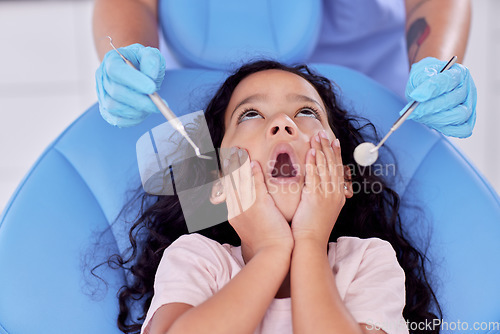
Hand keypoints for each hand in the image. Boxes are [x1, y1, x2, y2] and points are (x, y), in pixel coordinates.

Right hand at [95, 43, 165, 126]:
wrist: (138, 73)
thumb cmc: (144, 63)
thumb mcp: (151, 55)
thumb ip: (152, 60)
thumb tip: (151, 75)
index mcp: (111, 60)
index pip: (116, 70)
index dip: (134, 81)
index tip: (152, 88)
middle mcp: (102, 77)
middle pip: (115, 91)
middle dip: (139, 100)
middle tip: (158, 103)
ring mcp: (102, 94)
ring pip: (114, 107)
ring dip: (136, 110)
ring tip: (151, 106)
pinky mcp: (106, 110)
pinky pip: (117, 120)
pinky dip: (133, 119)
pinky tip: (144, 113)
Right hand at [220, 147, 293, 259]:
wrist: (271, 255)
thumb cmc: (266, 244)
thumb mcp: (251, 229)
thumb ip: (247, 217)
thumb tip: (247, 210)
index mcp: (234, 214)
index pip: (228, 191)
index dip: (227, 176)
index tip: (227, 165)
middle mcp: (237, 209)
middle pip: (230, 183)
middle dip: (230, 166)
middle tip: (230, 152)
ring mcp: (246, 207)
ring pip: (241, 181)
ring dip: (240, 164)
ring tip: (239, 151)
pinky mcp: (259, 206)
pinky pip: (255, 186)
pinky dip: (254, 173)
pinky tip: (254, 162)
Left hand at [291, 131, 349, 245]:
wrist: (310, 243)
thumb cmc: (313, 229)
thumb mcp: (324, 211)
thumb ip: (324, 197)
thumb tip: (321, 187)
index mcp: (338, 195)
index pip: (338, 169)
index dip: (336, 154)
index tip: (334, 141)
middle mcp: (335, 193)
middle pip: (333, 164)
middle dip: (328, 147)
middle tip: (324, 133)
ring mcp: (326, 195)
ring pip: (324, 167)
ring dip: (321, 150)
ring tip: (317, 136)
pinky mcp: (316, 197)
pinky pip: (315, 175)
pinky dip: (313, 162)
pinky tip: (311, 151)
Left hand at [404, 57, 476, 137]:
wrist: (427, 86)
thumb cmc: (425, 78)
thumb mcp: (420, 72)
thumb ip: (421, 79)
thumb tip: (419, 95)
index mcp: (458, 72)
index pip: (448, 80)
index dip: (431, 89)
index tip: (416, 96)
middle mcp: (467, 88)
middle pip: (453, 100)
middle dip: (431, 107)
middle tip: (414, 111)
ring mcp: (469, 104)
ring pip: (460, 115)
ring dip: (438, 118)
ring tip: (422, 116)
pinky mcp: (467, 120)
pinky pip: (463, 129)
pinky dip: (450, 129)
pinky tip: (435, 124)